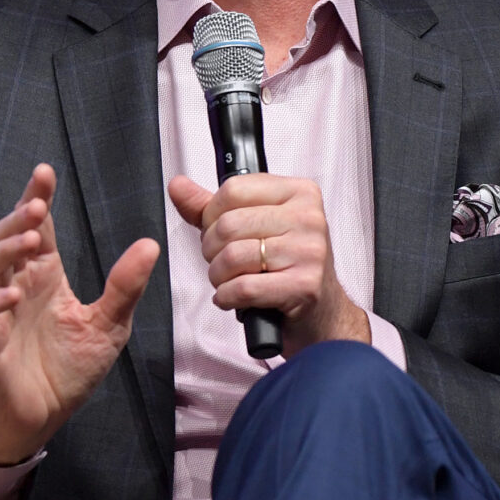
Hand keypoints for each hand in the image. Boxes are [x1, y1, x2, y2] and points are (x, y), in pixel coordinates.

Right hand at [0, 164, 159, 464]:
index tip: (45, 172)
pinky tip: (11, 296)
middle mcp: (18, 286)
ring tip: (32, 238)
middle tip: (38, 204)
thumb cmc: (68, 369)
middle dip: (19, 216)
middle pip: (9, 238)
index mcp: (45, 276)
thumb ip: (125, 286)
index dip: (37, 198)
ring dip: (8, 249)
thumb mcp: (108, 326)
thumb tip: (151, 244)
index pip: (38, 228)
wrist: (40, 418)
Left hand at [166, 172, 370, 357]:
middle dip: (212, 249)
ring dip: (218, 276)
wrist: (321, 312)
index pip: (233, 189)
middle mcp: (308, 217)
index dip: (212, 215)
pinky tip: (234, 298)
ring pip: (233, 256)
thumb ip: (211, 207)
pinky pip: (244, 287)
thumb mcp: (252, 227)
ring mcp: (309, 251)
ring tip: (228, 281)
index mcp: (299, 192)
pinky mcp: (304, 285)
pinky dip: (227, 297)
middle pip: (229, 224)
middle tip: (223, 262)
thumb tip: (178, 186)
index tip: (219, 232)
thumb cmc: (285, 267)